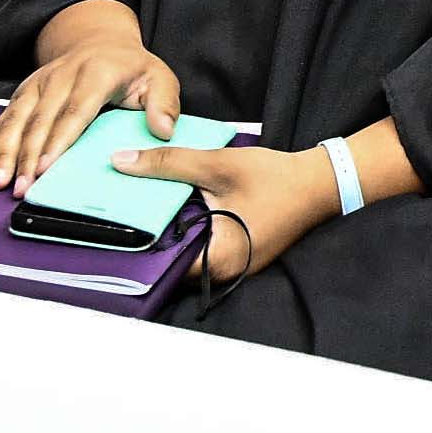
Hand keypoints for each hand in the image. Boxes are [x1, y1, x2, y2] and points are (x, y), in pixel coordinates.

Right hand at [0, 1, 179, 196]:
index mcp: (97, 74)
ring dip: (4, 151)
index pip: (75, 111)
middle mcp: (63, 76)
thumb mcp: (160, 78)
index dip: (59, 140)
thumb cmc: (133, 67)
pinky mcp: (26, 90)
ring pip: (17, 119)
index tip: (47, 167)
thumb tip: (164, 131)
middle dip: (28, 156)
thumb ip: (165, 104)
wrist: (101, 40)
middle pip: (40, 120)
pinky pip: (6, 116)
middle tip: (21, 187)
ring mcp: (40, 82)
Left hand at [111, 143, 339, 283]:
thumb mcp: (218, 165)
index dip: (133, 246)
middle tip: (115, 213)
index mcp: (219, 258)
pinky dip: (188, 228)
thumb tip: (119, 161)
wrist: (324, 181)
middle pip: (172, 259)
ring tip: (138, 207)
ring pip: (187, 252)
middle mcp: (225, 271)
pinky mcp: (241, 252)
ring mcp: (235, 265)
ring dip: (169, 230)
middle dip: (148, 236)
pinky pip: (204, 245)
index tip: (107, 227)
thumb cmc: (276, 178)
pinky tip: (174, 205)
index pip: (160, 265)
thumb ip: (167, 164)